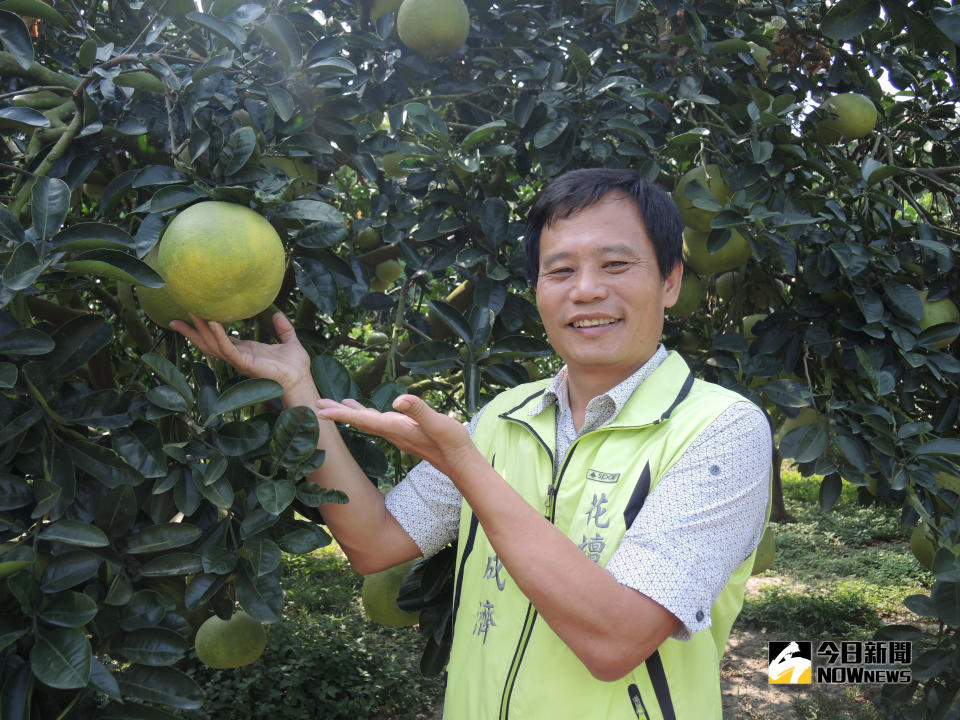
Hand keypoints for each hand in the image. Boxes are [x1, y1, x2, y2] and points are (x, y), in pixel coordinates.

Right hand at [170, 313, 312, 393]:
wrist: (301, 379)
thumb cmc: (296, 366)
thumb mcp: (289, 341)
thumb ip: (282, 329)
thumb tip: (277, 315)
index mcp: (246, 351)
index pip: (219, 338)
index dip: (206, 328)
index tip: (192, 316)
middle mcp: (239, 356)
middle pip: (208, 343)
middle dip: (191, 332)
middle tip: (173, 319)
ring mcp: (240, 360)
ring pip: (213, 345)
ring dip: (200, 331)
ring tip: (190, 314)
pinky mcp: (245, 363)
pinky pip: (228, 349)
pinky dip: (219, 336)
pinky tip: (213, 323)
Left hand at [315, 395, 475, 477]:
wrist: (460, 462)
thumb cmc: (451, 442)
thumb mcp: (438, 422)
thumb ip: (419, 411)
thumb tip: (398, 400)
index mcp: (396, 427)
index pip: (363, 419)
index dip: (341, 414)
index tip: (320, 410)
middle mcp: (392, 431)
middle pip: (359, 421)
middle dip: (337, 413)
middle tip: (316, 404)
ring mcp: (397, 433)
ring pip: (366, 422)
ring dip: (349, 413)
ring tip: (332, 405)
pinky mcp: (403, 432)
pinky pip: (377, 422)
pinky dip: (365, 415)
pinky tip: (363, 411)